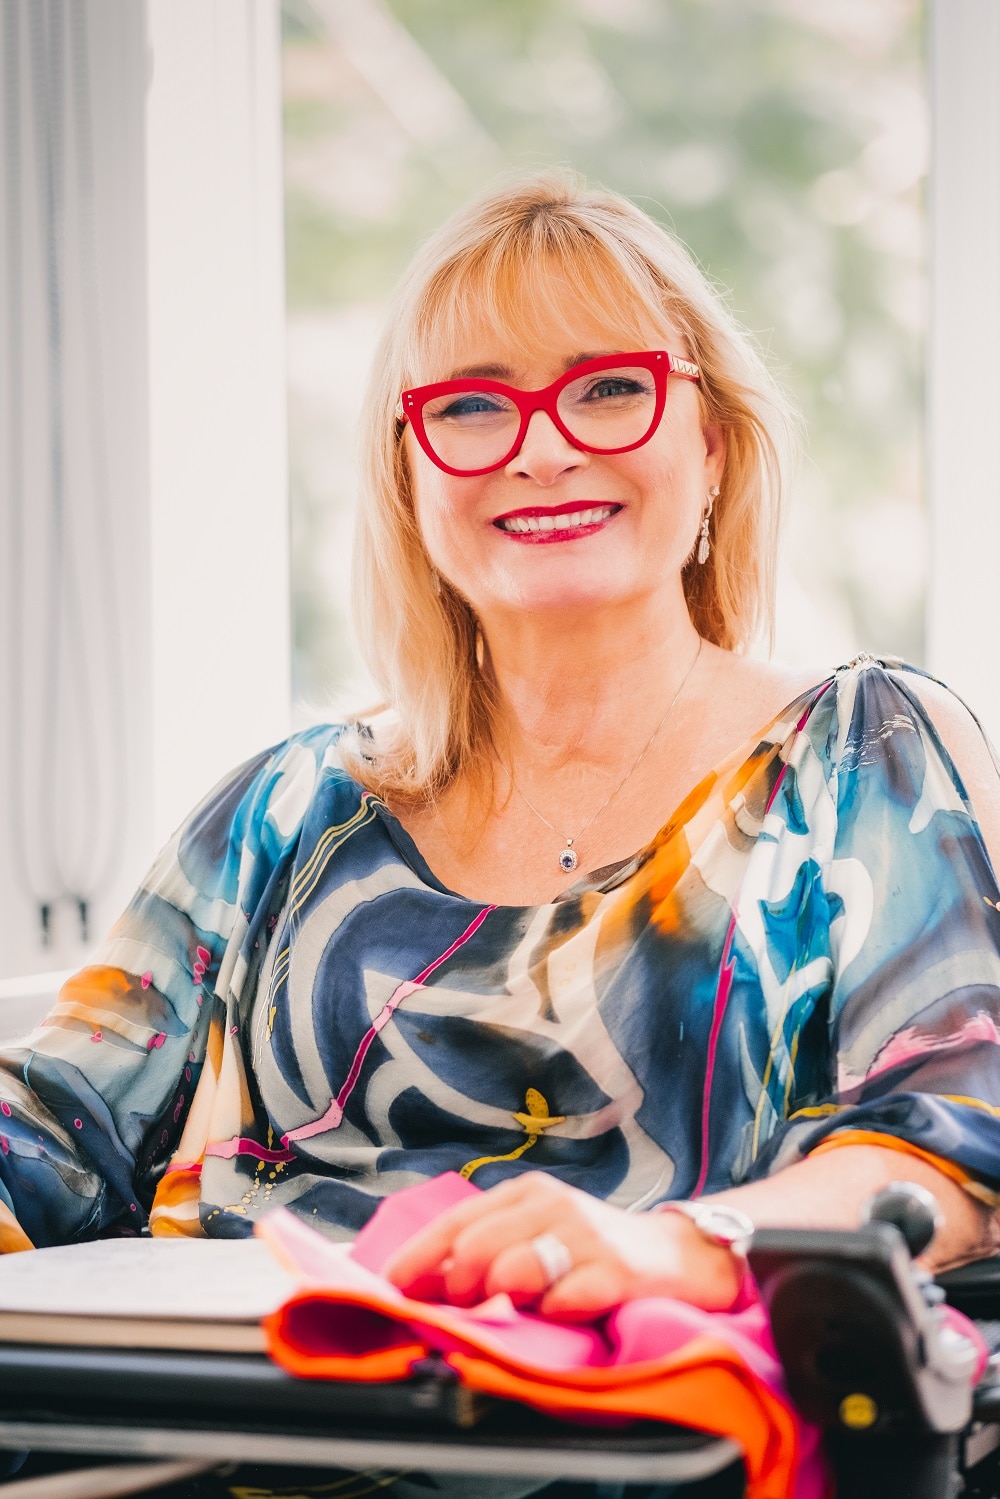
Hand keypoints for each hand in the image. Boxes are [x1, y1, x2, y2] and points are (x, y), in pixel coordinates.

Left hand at [383, 1171, 743, 1319]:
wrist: (682, 1256)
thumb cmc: (596, 1250)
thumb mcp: (539, 1235)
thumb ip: (488, 1251)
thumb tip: (423, 1285)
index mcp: (526, 1193)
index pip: (455, 1223)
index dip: (417, 1260)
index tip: (393, 1290)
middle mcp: (552, 1205)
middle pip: (474, 1250)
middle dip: (459, 1289)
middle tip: (472, 1308)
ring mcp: (584, 1237)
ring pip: (511, 1273)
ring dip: (505, 1301)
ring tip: (522, 1306)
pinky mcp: (614, 1271)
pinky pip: (561, 1300)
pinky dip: (553, 1314)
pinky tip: (565, 1310)